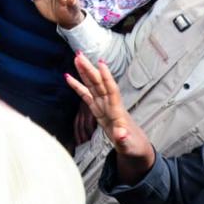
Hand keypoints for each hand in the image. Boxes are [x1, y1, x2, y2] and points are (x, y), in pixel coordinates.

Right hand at [65, 52, 154, 181]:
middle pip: (99, 84)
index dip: (106, 78)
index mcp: (117, 112)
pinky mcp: (97, 109)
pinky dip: (78, 86)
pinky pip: (86, 95)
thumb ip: (124, 140)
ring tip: (76, 58)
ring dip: (84, 72)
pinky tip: (69, 77)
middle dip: (90, 70)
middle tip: (80, 55)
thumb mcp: (129, 146)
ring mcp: (103, 106)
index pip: (112, 91)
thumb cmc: (133, 146)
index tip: (101, 64)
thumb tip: (120, 134)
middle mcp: (110, 105)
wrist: (134, 147)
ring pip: (92, 85)